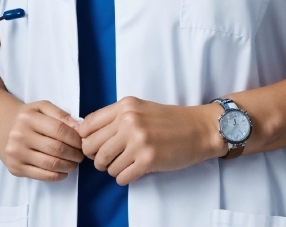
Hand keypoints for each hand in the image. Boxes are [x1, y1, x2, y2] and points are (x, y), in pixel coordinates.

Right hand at [0, 100, 83, 181]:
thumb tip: (79, 127)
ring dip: (68, 166)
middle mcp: (20, 135)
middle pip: (56, 148)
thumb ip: (61, 114)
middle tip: (81, 155)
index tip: (82, 142)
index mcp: (29, 118)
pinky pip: (41, 175)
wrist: (1, 128)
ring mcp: (16, 153)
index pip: (59, 129)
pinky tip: (63, 172)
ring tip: (74, 163)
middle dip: (74, 154)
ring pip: (50, 164)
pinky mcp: (15, 168)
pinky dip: (57, 176)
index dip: (75, 138)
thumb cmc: (28, 117)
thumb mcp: (42, 107)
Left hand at [76, 96, 225, 184]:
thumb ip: (115, 117)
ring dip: (113, 169)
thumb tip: (86, 135)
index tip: (95, 146)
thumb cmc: (168, 120)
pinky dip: (124, 178)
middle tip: (109, 159)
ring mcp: (138, 140)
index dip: (87, 140)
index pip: (87, 126)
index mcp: (124, 106)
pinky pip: (121, 177)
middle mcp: (128, 121)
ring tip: (126, 163)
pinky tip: (135, 170)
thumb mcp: (139, 109)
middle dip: (97, 158)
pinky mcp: (148, 160)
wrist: (198, 129)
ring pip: (106, 165)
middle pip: (92, 148)